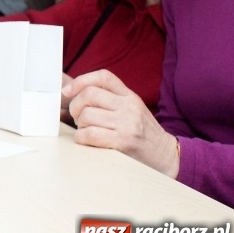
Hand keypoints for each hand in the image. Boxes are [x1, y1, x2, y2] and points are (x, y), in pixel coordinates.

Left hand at [63, 69, 178, 177]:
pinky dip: (81, 137)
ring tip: (85, 130)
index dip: (81, 81)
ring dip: (79, 124)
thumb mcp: (132, 109)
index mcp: (130, 96)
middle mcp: (129, 107)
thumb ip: (110, 99)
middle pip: (89, 94)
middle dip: (75, 105)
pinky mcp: (122, 142)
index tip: (67, 91)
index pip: (103, 76)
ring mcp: (126, 124)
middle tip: (77, 117)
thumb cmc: (143, 133)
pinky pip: (90, 134)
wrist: (166, 156)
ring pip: (86, 115)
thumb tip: (74, 93)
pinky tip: (85, 140)